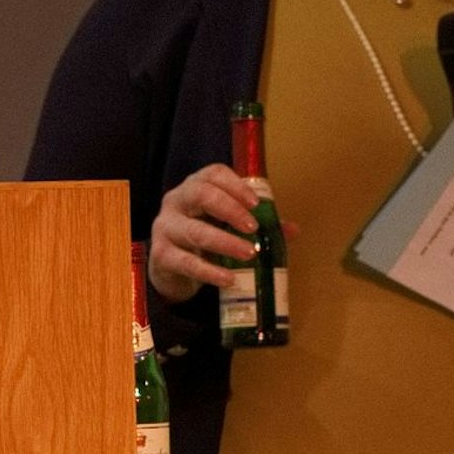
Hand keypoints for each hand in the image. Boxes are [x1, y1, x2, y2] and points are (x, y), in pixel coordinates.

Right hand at [148, 164, 295, 303]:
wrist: (171, 268)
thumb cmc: (203, 238)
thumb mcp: (227, 226)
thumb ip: (258, 225)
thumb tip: (292, 230)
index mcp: (195, 187)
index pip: (212, 174)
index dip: (235, 185)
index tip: (256, 202)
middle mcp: (176, 201)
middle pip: (200, 194)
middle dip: (229, 208)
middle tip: (253, 226)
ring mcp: (165, 228)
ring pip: (194, 231)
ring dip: (224, 242)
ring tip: (249, 254)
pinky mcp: (161, 255)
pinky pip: (186, 262)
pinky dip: (210, 271)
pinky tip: (229, 278)